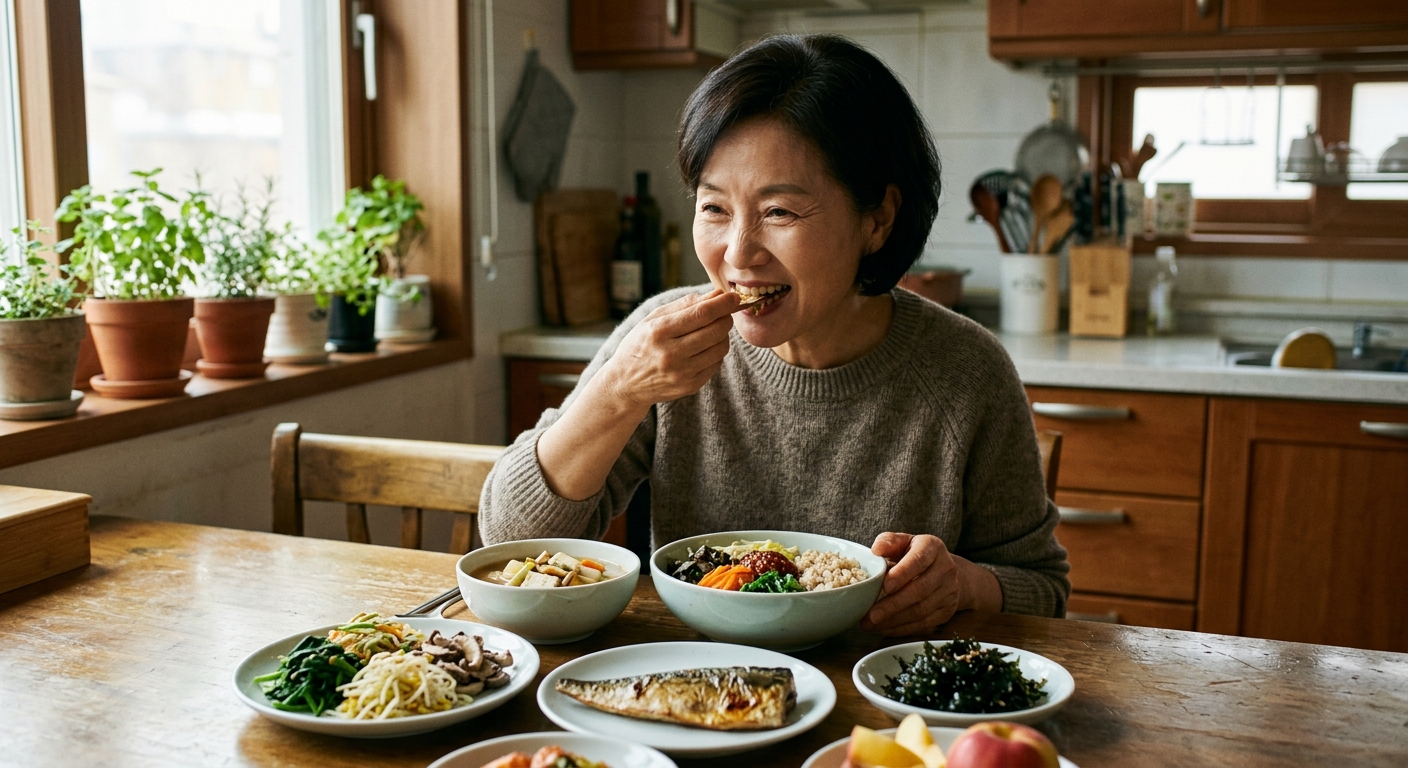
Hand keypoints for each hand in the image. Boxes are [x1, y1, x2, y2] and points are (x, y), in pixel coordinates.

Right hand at [601, 289, 738, 408]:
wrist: (625, 383)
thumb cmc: (640, 344)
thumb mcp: (654, 318)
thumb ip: (685, 304)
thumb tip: (717, 294)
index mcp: (659, 331)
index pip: (701, 314)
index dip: (723, 304)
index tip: (734, 297)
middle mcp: (671, 354)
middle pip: (715, 331)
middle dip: (726, 318)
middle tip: (724, 314)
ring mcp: (682, 373)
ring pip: (720, 348)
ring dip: (723, 335)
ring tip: (712, 331)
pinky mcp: (690, 386)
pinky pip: (716, 364)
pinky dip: (716, 352)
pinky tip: (704, 348)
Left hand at [860, 533, 961, 635]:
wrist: (944, 569)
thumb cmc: (914, 554)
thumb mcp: (903, 542)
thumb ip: (889, 542)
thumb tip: (876, 550)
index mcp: (933, 547)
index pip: (919, 560)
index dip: (902, 574)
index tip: (885, 586)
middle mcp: (946, 569)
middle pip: (920, 590)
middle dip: (894, 605)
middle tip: (871, 615)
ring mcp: (949, 591)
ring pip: (922, 610)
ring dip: (895, 620)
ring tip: (872, 624)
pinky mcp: (948, 610)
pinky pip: (925, 623)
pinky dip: (903, 629)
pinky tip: (885, 629)